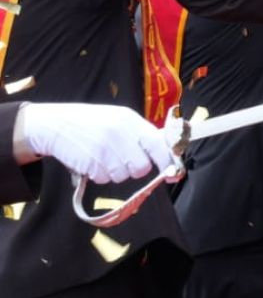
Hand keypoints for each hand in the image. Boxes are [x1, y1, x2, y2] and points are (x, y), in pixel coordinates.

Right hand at [17, 103, 175, 182]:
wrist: (54, 124)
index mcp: (131, 121)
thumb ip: (139, 135)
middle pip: (142, 167)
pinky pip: (104, 178)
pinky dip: (99, 175)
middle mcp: (121, 133)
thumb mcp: (118, 119)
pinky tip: (91, 160)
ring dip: (114, 172)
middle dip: (135, 169)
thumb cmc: (91, 123)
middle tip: (122, 161)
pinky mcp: (91, 161)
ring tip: (102, 156)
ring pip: (123, 175)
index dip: (168, 162)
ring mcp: (105, 148)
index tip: (173, 173)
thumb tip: (163, 154)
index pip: (159, 144)